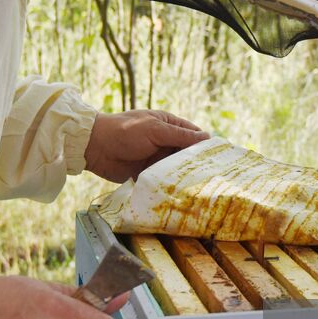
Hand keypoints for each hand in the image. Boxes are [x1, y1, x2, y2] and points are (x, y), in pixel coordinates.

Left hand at [84, 109, 208, 182]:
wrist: (95, 147)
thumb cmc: (125, 131)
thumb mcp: (155, 130)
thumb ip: (180, 136)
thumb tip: (207, 137)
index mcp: (168, 125)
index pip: (194, 135)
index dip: (206, 146)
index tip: (222, 158)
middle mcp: (165, 141)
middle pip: (187, 154)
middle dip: (198, 164)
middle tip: (215, 178)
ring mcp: (157, 158)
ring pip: (177, 168)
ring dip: (185, 176)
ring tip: (203, 188)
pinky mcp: (148, 173)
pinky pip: (164, 179)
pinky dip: (172, 185)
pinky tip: (183, 194)